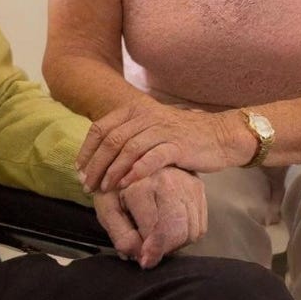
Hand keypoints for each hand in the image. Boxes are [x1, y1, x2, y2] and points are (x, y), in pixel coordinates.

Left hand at [78, 100, 232, 192]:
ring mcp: (161, 129)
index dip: (87, 150)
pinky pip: (151, 158)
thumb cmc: (183, 137)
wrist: (220, 136)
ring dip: (112, 171)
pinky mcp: (177, 145)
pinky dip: (135, 172)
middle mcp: (145, 117)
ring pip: (127, 149)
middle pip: (111, 140)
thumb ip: (129, 136)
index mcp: (135, 111)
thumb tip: (102, 156)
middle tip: (87, 185)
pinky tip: (126, 185)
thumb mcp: (152, 129)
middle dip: (95, 164)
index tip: (79, 169)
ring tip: (103, 188)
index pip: (101, 128)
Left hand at [93, 168, 206, 267]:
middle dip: (164, 249)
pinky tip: (167, 227)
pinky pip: (199, 225)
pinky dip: (185, 234)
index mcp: (142, 184)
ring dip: (175, 243)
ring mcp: (188, 182)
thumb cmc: (114, 188)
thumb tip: (142, 256)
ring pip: (192, 231)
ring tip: (155, 236)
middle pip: (179, 231)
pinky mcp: (198, 187)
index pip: (156, 230)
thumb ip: (121, 235)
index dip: (151, 252)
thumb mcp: (106, 210)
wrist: (127, 162)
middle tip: (148, 251)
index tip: (145, 261)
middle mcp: (170, 180)